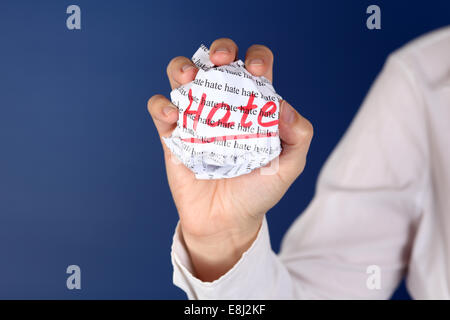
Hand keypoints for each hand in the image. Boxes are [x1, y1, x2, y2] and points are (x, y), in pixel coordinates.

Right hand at [147, 38, 312, 281]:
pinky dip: (161, 104)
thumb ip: (298, 136)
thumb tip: (282, 105)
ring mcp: (195, 117)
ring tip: (190, 77)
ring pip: (182, 74)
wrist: (226, 222)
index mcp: (252, 106)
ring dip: (183, 67)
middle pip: (217, 61)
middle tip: (221, 60)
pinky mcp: (172, 134)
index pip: (255, 67)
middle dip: (220, 49)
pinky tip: (174, 116)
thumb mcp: (289, 166)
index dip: (257, 58)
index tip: (256, 71)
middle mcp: (222, 105)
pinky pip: (159, 109)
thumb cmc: (258, 192)